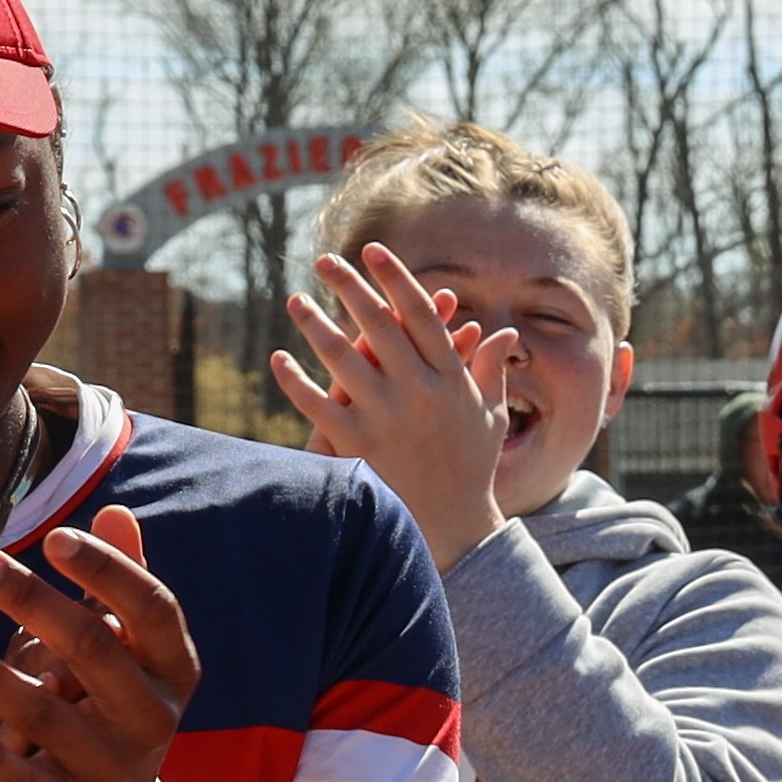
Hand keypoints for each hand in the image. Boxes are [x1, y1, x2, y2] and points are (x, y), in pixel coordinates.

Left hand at [0, 502, 195, 781]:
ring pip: (48, 713)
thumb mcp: (131, 656)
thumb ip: (124, 588)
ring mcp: (113, 764)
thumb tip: (116, 512)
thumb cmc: (113, 713)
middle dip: (32, 601)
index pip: (151, 609)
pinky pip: (25, 780)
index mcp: (171, 669)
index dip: (108, 572)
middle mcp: (151, 715)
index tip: (56, 537)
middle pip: (93, 649)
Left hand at [275, 246, 523, 569]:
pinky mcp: (359, 446)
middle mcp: (421, 392)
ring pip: (342, 359)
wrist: (454, 529)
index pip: (421, 315)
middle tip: (325, 261)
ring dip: (315, 325)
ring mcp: (388, 419)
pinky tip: (279, 360)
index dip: (396, 278)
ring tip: (295, 301)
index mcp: (451, 379)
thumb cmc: (472, 469)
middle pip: (378, 325)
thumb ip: (491, 370)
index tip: (374, 251)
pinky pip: (318, 405)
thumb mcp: (488, 416)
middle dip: (349, 287)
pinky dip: (296, 381)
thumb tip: (501, 331)